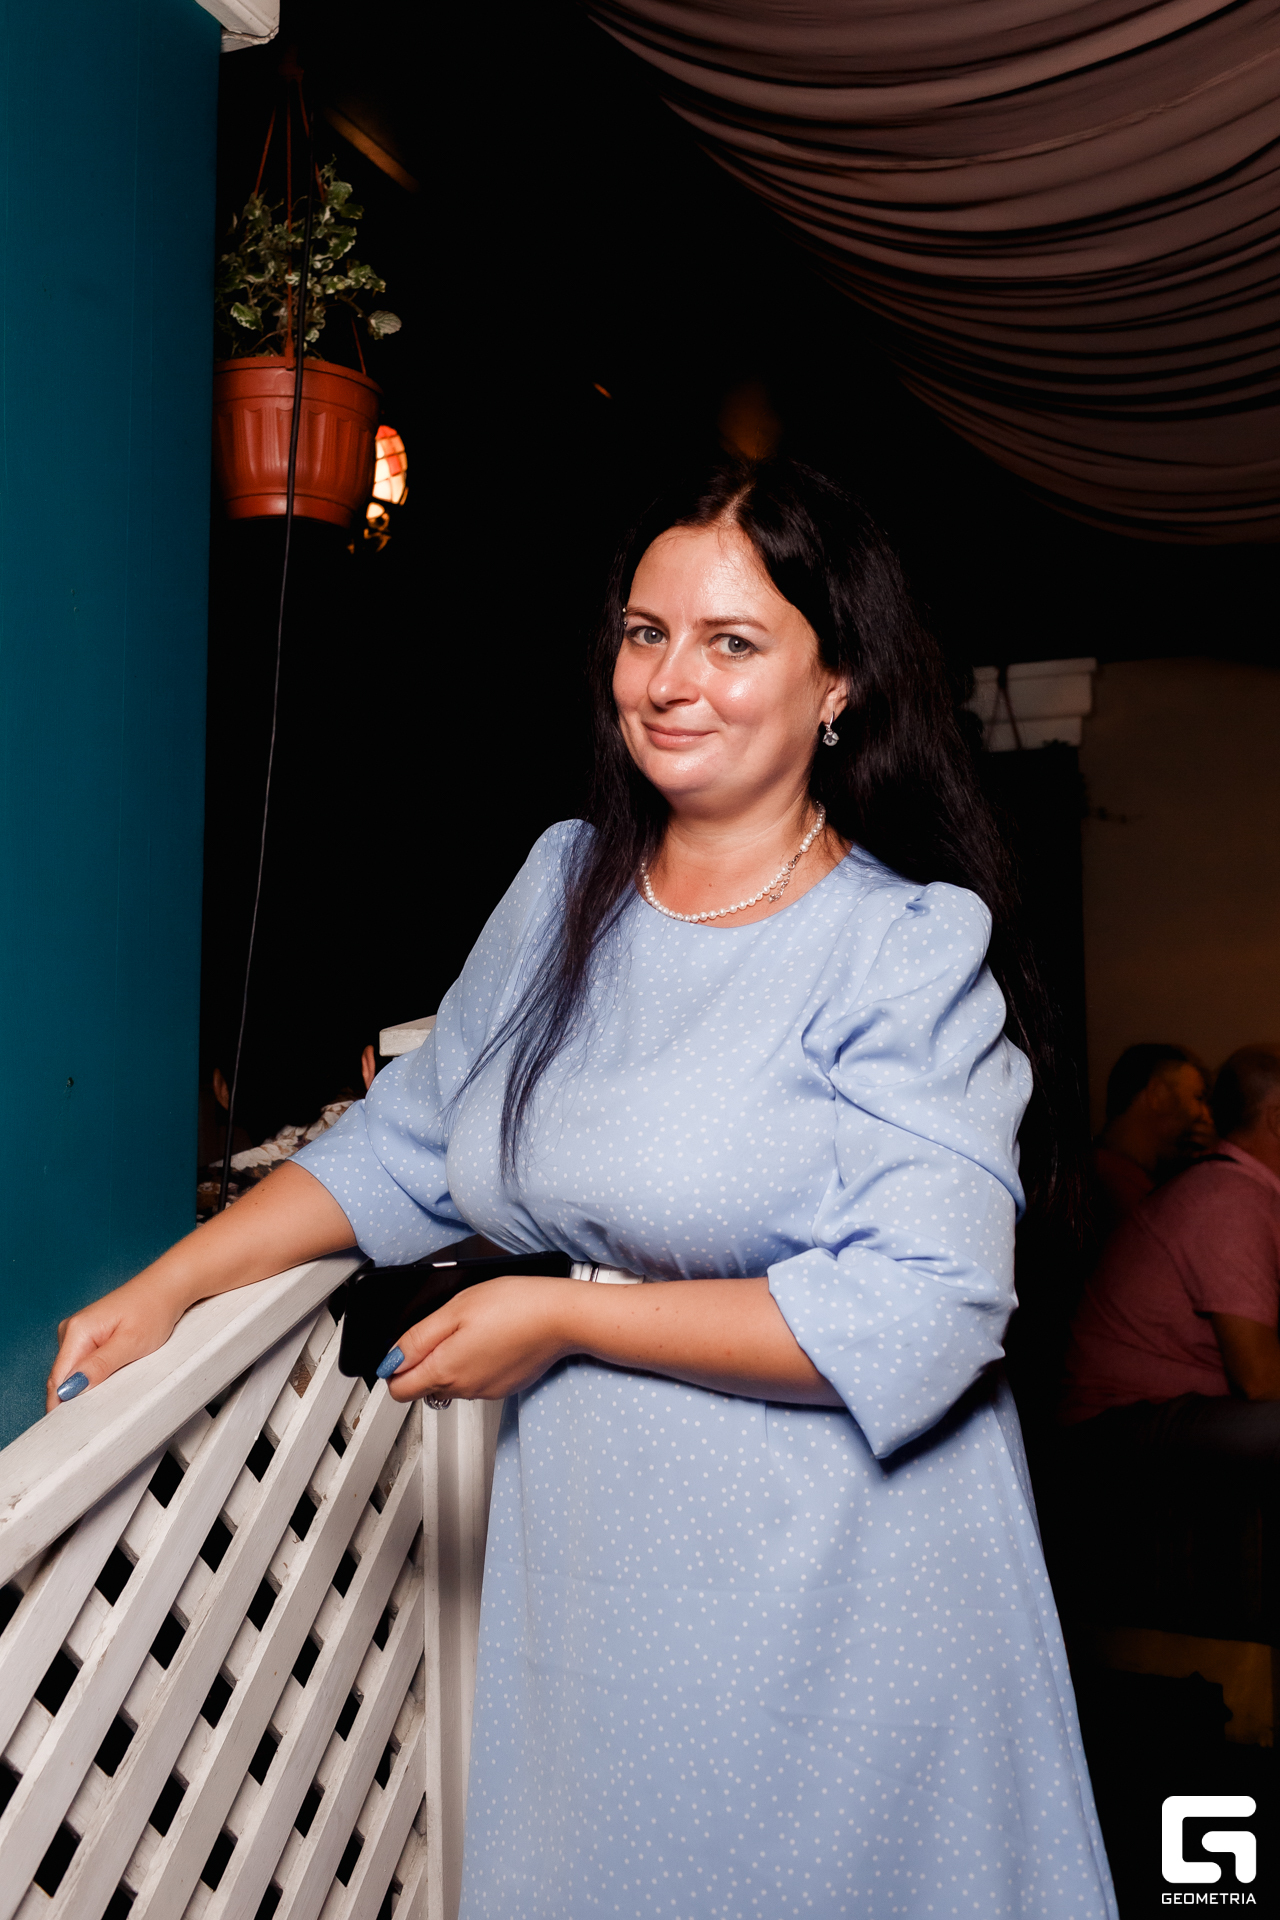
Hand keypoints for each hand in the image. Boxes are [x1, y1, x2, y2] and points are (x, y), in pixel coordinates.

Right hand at [46, 1273, 190, 1410]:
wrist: (168, 1287)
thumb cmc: (153, 1309)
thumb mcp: (130, 1344)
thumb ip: (99, 1367)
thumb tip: (70, 1390)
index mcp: (76, 1331)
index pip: (57, 1380)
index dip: (62, 1407)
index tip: (73, 1428)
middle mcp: (71, 1331)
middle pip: (62, 1379)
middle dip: (75, 1399)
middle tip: (99, 1413)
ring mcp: (78, 1333)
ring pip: (72, 1373)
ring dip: (85, 1387)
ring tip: (111, 1390)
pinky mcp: (89, 1336)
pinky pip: (83, 1364)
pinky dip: (93, 1376)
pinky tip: (111, 1377)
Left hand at [381, 1275, 574, 1402]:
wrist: (561, 1317)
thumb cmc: (514, 1305)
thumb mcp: (454, 1309)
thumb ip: (418, 1339)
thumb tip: (391, 1361)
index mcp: (445, 1370)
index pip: (399, 1390)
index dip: (393, 1368)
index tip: (402, 1349)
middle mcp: (464, 1389)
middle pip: (424, 1387)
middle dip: (423, 1363)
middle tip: (441, 1330)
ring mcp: (486, 1392)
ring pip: (451, 1384)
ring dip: (450, 1362)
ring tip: (470, 1330)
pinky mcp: (504, 1387)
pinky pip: (476, 1381)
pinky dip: (475, 1364)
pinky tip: (490, 1339)